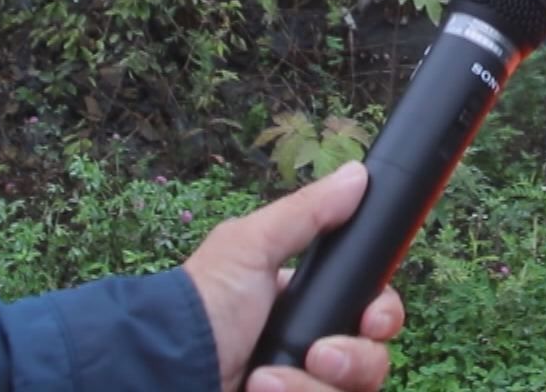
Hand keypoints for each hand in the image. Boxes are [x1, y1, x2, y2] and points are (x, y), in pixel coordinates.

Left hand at [183, 161, 404, 391]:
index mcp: (309, 303)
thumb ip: (308, 213)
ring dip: (315, 386)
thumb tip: (357, 174)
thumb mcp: (251, 246)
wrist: (163, 368)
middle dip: (355, 356)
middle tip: (319, 354)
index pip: (371, 309)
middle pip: (373, 356)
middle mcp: (311, 346)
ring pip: (355, 390)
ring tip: (267, 380)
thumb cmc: (202, 304)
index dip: (382, 314)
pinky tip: (261, 391)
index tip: (373, 318)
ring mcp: (301, 384)